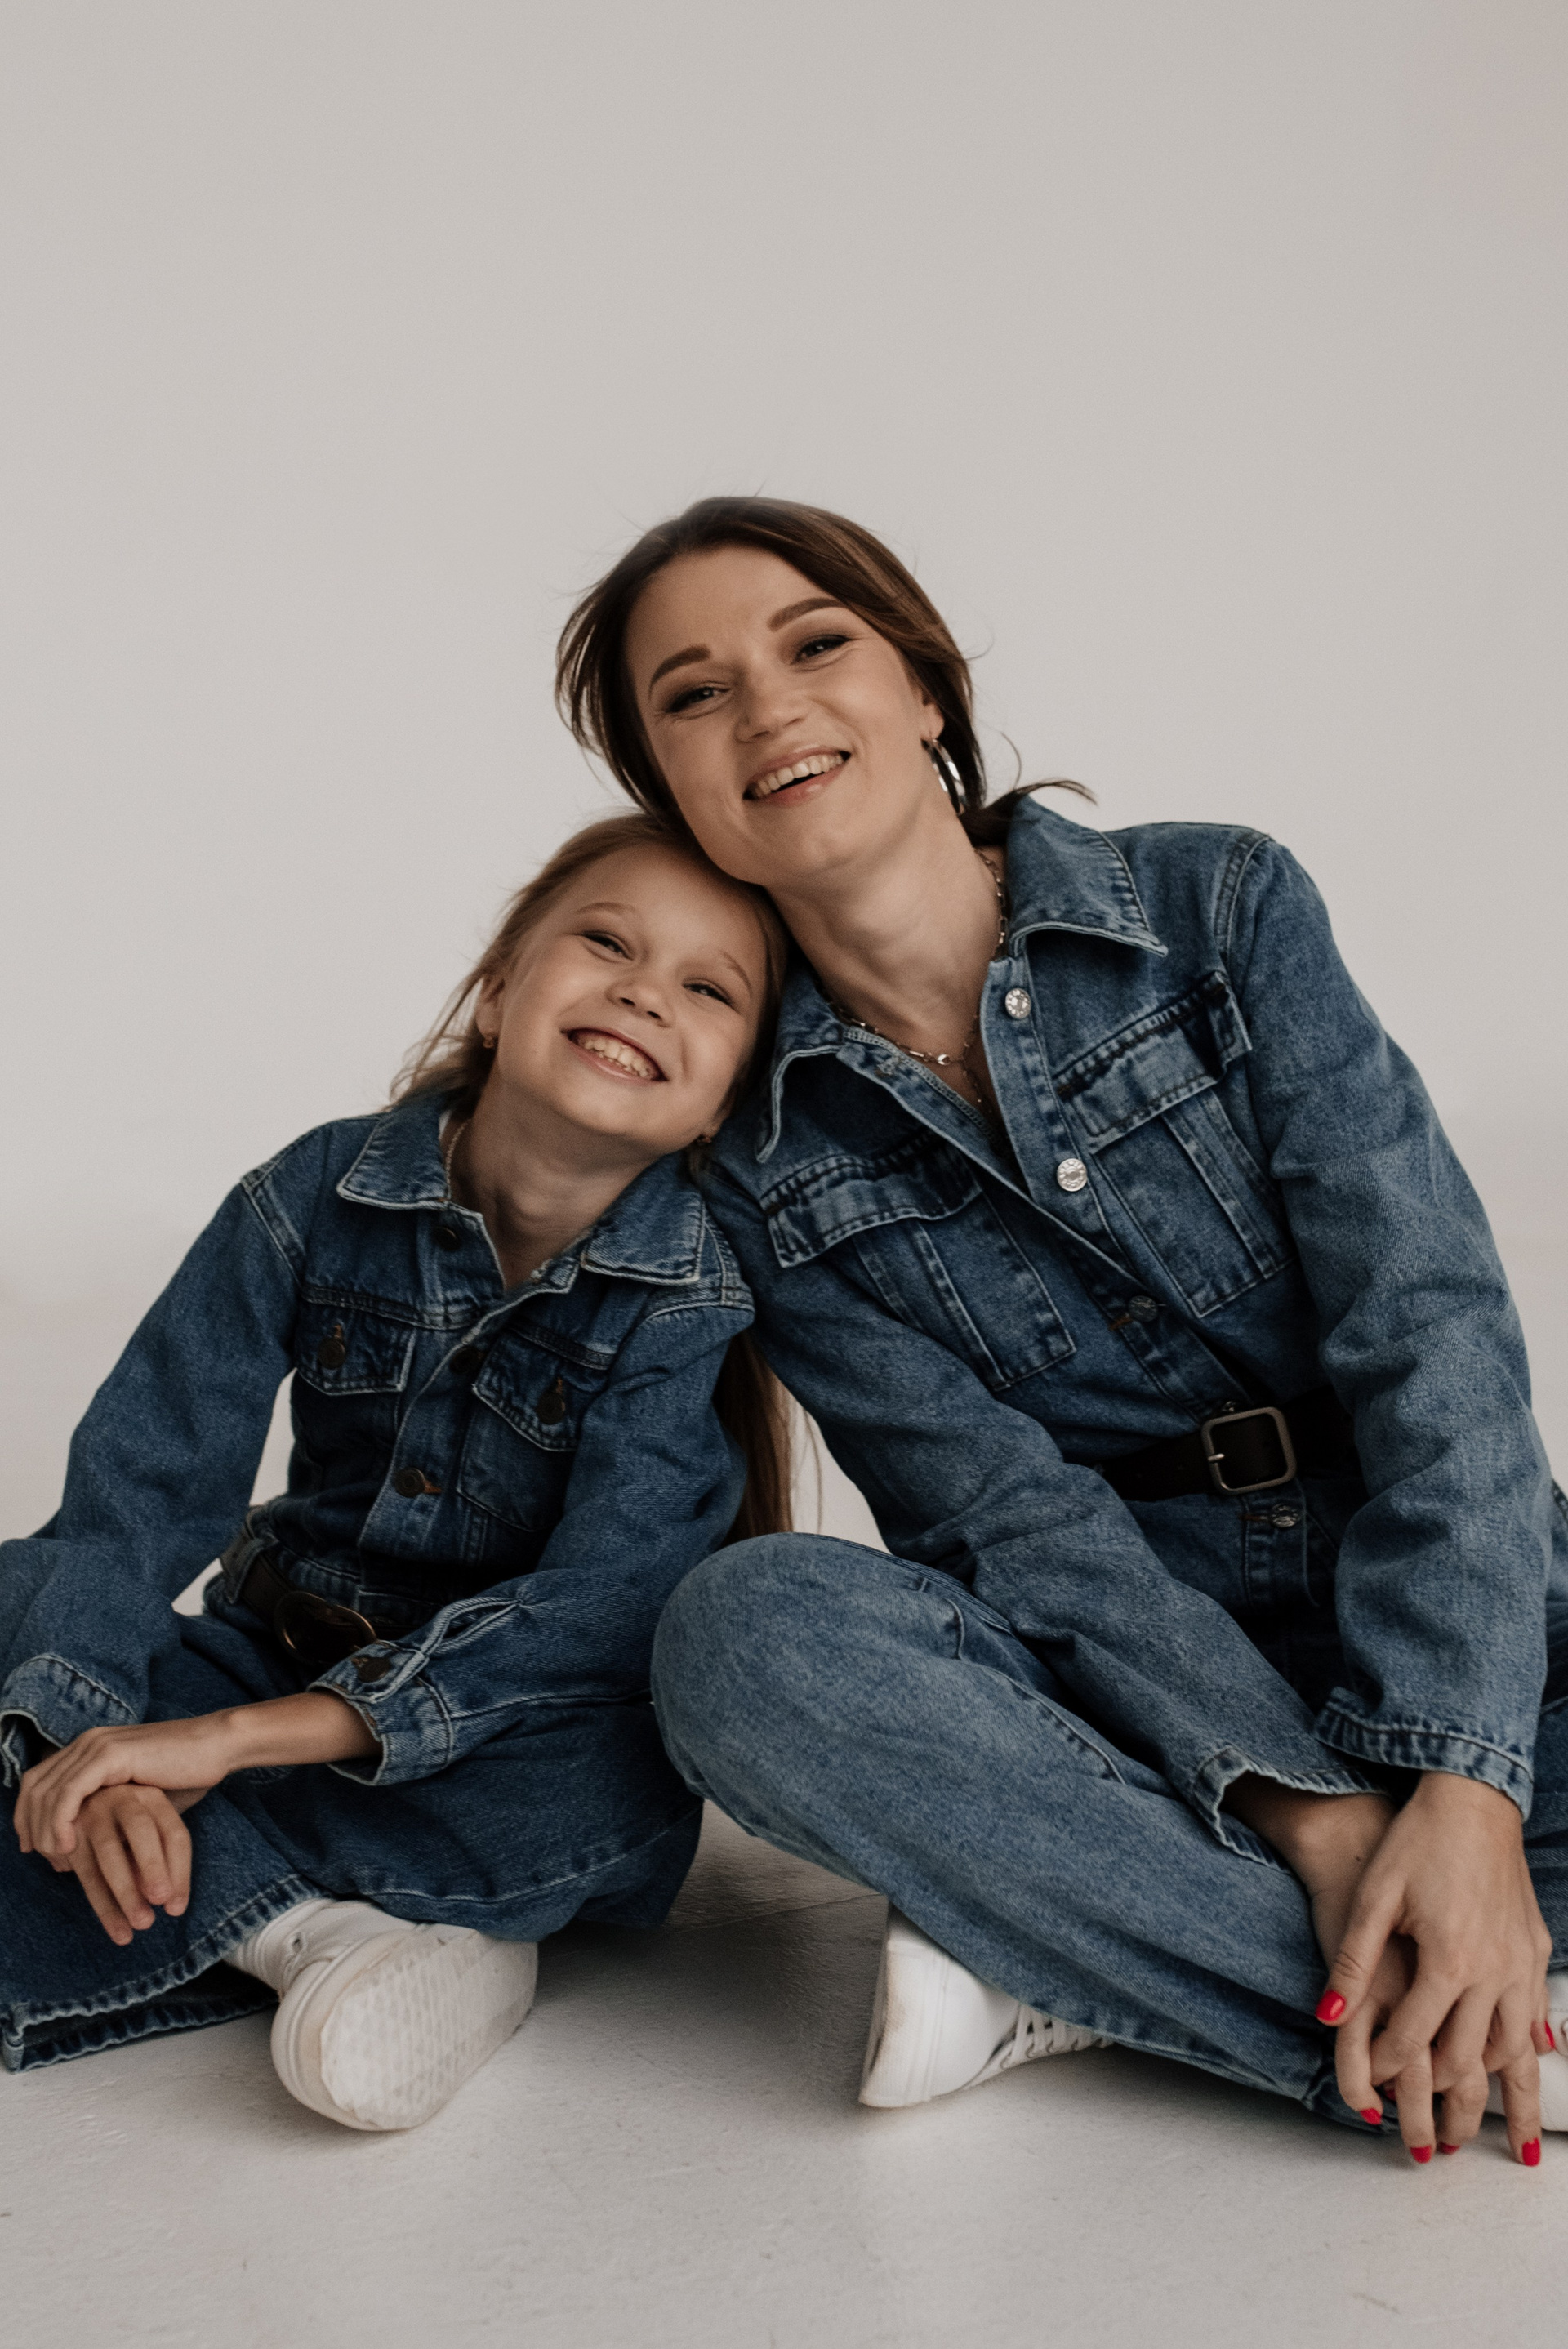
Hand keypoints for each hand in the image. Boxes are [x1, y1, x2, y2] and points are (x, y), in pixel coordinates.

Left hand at [13, 1693, 378, 1872]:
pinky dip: (60, 1821)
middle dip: (30, 1827)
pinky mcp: (111, 1754)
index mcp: (90, 1747)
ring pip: (47, 1791)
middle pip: (34, 1787)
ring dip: (43, 1830)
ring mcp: (97, 1745)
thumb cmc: (185, 1774)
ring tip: (56, 1859)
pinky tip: (67, 1844)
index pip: (37, 1781)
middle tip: (43, 1860)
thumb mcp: (136, 1797)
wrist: (216, 1748)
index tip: (32, 1848)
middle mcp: (87, 1742)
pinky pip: (69, 1792)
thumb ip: (107, 1810)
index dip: (26, 1815)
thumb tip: (83, 1844)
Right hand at [44, 1783, 199, 1944]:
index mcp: (153, 1798)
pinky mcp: (69, 1833)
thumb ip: (158, 1860)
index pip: (174, 1833)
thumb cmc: (127, 1827)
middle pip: (141, 1830)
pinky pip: (86, 1872)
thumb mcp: (149, 1834)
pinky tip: (119, 1931)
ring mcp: (94, 1813)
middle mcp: (124, 1799)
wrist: (79, 1803)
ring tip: (142, 1925)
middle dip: (152, 1866)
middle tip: (161, 1901)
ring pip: (109, 1854)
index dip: (180, 1871)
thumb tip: (165, 1898)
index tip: (177, 1908)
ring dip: (126, 1892)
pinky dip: (104, 1906)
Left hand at [1317, 1773, 1552, 2164]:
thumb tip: (1326, 2021)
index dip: (1386, 2067)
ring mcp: (1521, 1963)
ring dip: (1504, 2097)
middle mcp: (1493, 1972)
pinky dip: (1530, 2049)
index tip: (1367, 2086)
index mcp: (1448, 1961)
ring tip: (1504, 2144)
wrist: (1472, 1799)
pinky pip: (1536, 2015)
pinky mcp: (1535, 1948)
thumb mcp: (1374, 1900)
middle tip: (1433, 2139)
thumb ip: (1353, 1965)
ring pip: (1514, 2051)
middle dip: (1446, 2104)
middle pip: (1468, 2060)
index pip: (1413, 2040)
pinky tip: (1529, 2066)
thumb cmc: (1415, 1843)